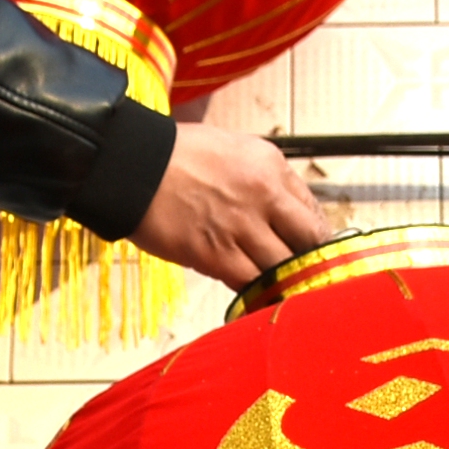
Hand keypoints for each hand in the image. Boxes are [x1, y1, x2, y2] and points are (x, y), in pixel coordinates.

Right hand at [131, 121, 334, 288]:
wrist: (131, 165)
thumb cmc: (178, 157)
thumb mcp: (235, 150)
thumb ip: (265, 180)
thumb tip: (287, 213)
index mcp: (270, 166)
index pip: (313, 211)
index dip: (316, 237)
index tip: (313, 252)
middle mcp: (263, 195)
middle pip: (309, 242)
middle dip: (310, 262)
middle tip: (306, 276)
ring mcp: (240, 226)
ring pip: (283, 268)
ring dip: (284, 282)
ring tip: (282, 291)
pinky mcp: (214, 254)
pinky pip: (250, 284)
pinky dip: (257, 294)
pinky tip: (257, 297)